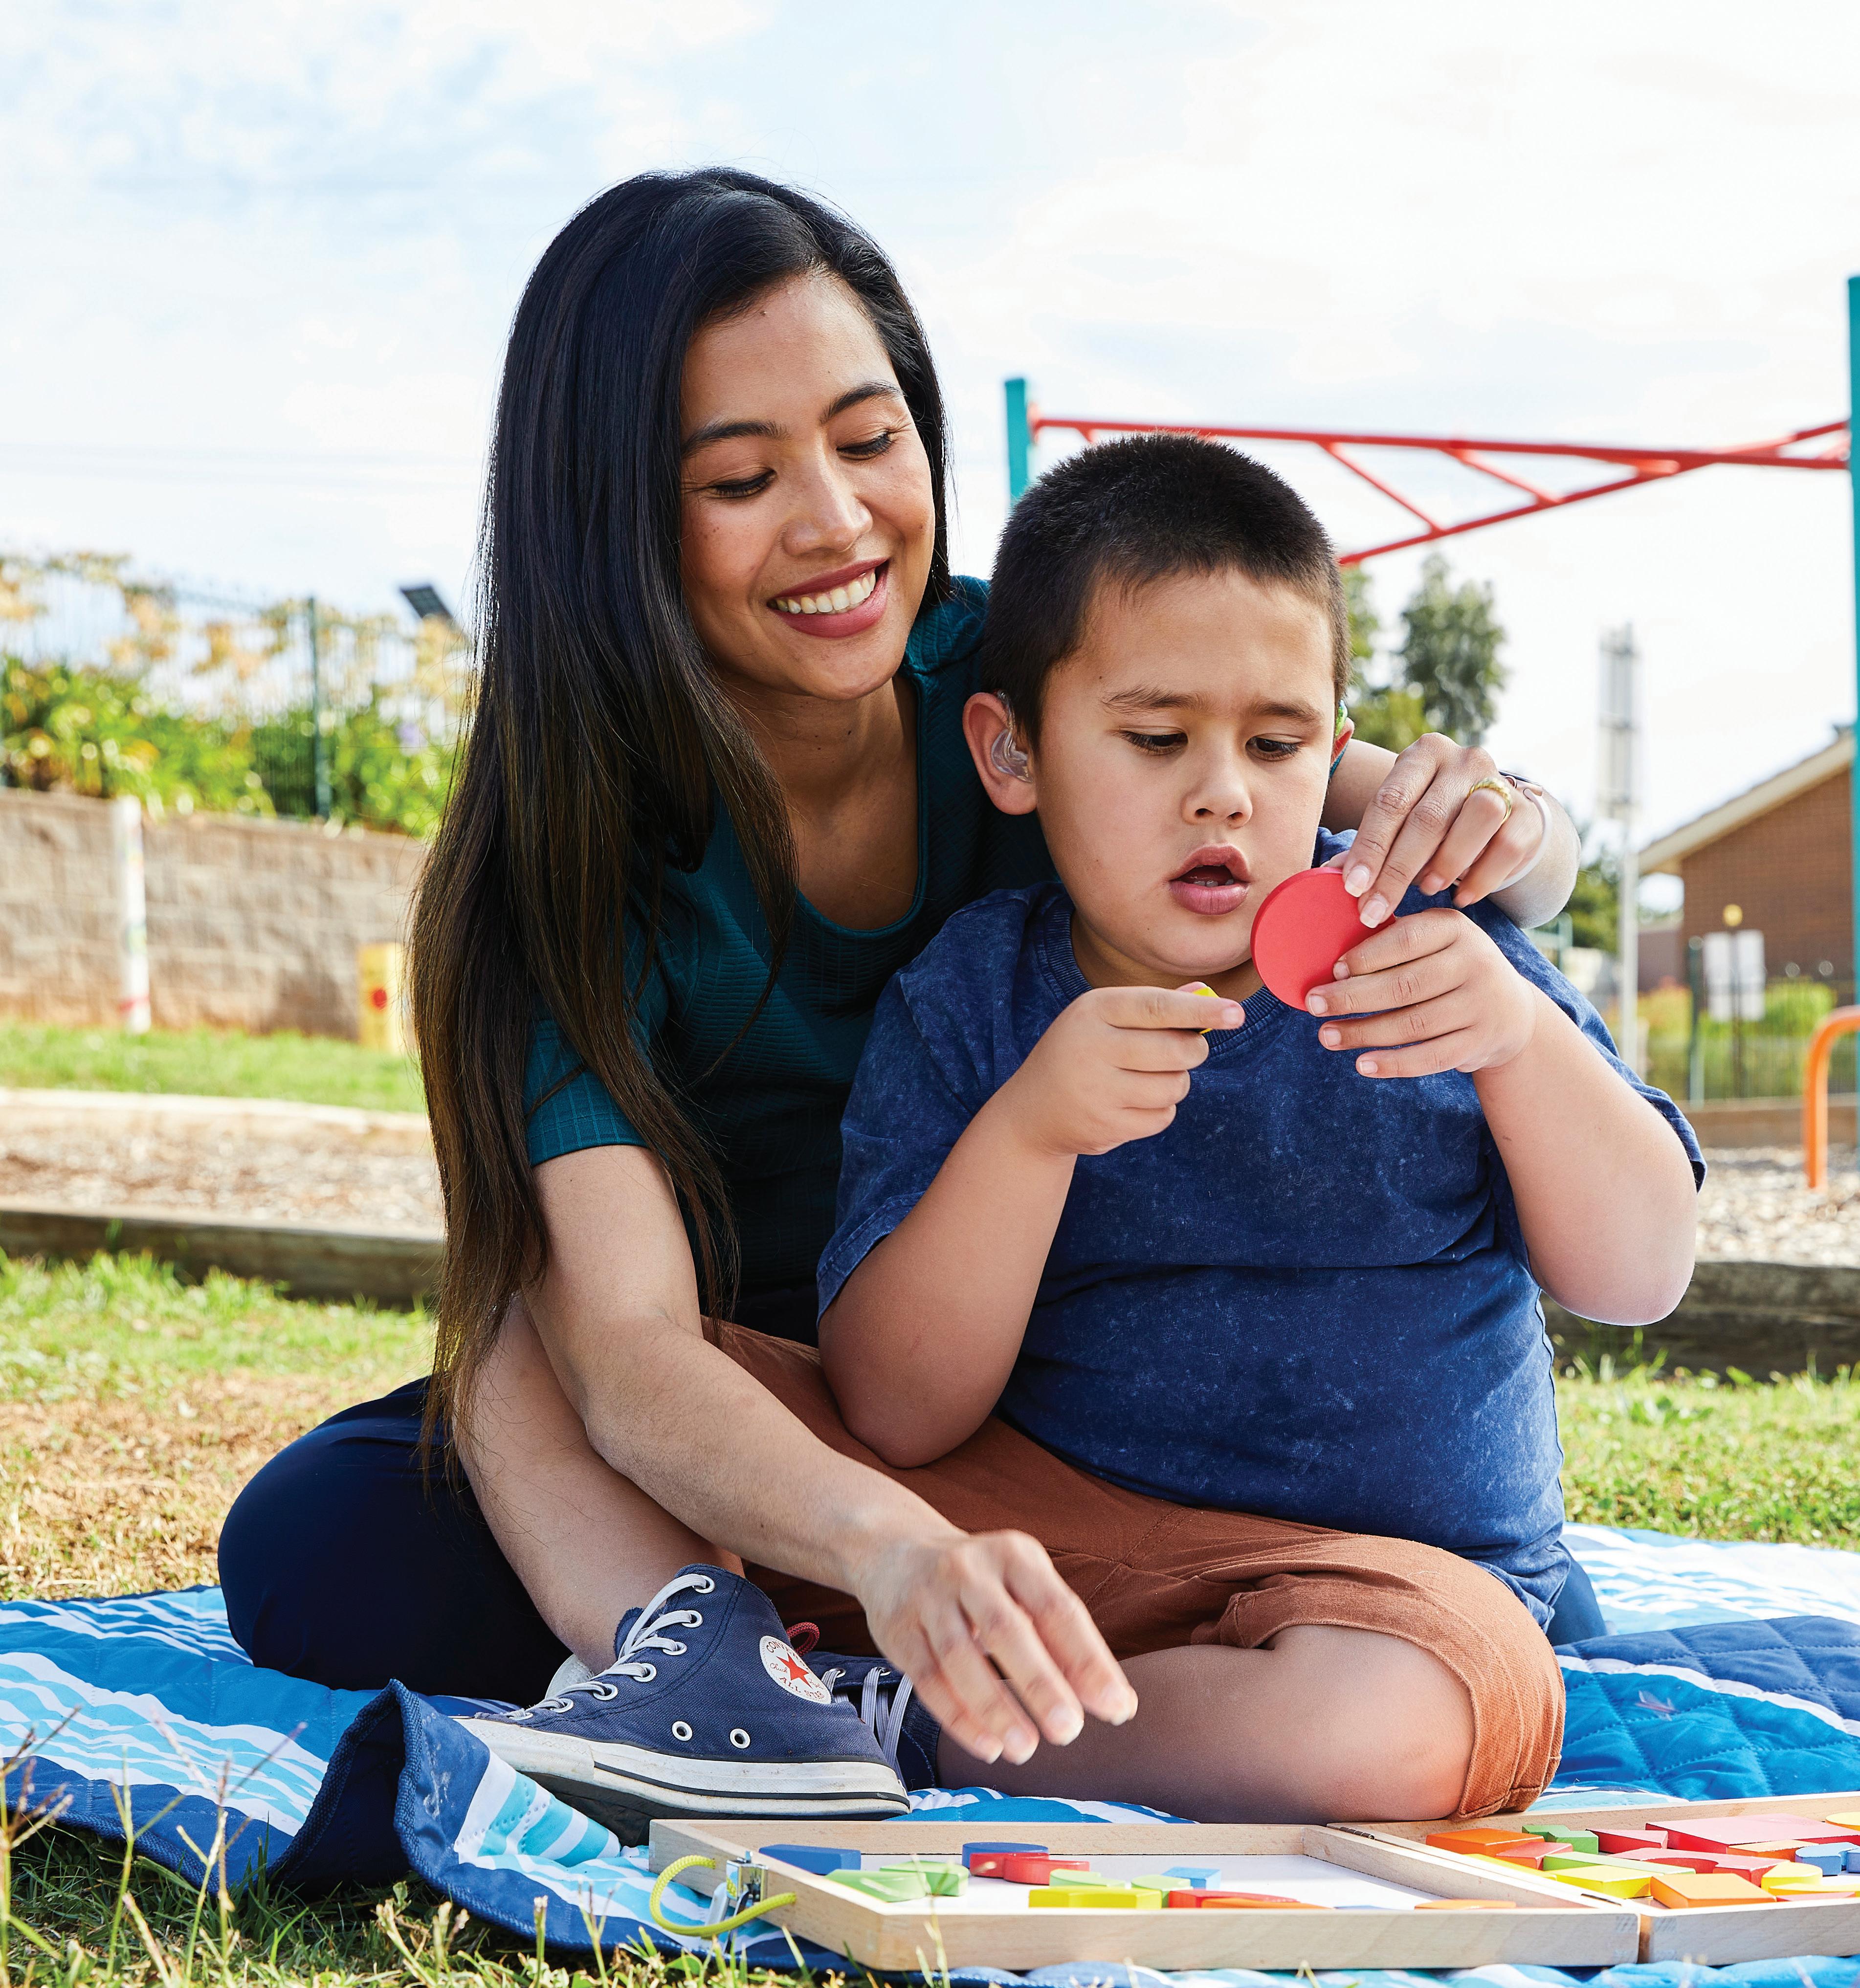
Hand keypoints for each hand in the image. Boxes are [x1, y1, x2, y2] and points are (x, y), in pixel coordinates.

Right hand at [853, 1526, 1138, 1764]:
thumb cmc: (982, 1583)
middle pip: (1006, 1629)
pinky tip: (988, 1745)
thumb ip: (1063, 1636)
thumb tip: (1113, 1700)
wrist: (896, 1554)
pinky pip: (928, 1679)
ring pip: (960, 1657)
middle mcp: (969, 1569)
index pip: (1057, 1609)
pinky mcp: (898, 1630)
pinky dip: (959, 1718)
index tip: (1116, 1707)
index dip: (1088, 1660)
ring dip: (995, 1708)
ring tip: (1026, 1748)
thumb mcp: (1023, 1584)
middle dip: (1040, 1683)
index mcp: (1014, 1555)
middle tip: (1069, 1730)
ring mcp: (928, 1598)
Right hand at [999, 984, 1242, 1157]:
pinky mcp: (1105, 1127)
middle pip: (1176, 1050)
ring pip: (1175, 1086)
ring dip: (1176, 1083)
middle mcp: (1091, 1048)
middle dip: (1194, 1051)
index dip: (1200, 1010)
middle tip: (1186, 1051)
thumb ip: (1152, 1007)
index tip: (1236, 1013)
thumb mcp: (1104, 1020)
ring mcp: (1097, 1091)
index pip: (1156, 1007)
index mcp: (1092, 1011)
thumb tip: (1205, 994)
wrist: (1032, 1111)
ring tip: (1148, 1078)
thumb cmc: (1081, 1053)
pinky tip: (1133, 1103)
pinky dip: (1160, 1109)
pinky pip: (1162, 1116)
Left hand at [1305, 906, 1537, 1076]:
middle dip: (1352, 997)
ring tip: (1326, 1036)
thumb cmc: (1448, 967)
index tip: (1333, 969)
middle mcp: (1474, 963)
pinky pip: (1430, 1057)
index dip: (1367, 956)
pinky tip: (1362, 1064)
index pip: (1406, 939)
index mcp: (1454, 929)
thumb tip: (1329, 952)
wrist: (1510, 1009)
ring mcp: (1479, 1005)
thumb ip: (1392, 939)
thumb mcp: (1433, 941)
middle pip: (1405, 985)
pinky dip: (1394, 1063)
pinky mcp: (1479, 1042)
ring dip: (1364, 1033)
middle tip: (1313, 1004)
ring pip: (1414, 1024)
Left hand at [1333, 736, 1543, 927]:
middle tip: (1375, 910)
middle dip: (1397, 870)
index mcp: (1422, 754)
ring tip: (1425, 890)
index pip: (1390, 800)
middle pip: (1429, 817)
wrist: (1496, 813)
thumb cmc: (1433, 818)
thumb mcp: (1400, 819)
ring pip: (1476, 821)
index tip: (1352, 887)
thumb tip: (1329, 874)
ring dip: (1445, 864)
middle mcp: (1464, 760)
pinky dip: (1481, 878)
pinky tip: (1460, 897)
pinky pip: (1506, 847)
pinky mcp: (1527, 813)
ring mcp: (1500, 782)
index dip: (1369, 847)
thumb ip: (1371, 842)